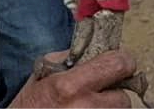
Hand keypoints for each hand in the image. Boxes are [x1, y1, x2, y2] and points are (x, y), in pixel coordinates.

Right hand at [11, 50, 139, 108]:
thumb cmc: (29, 107)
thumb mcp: (42, 73)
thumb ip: (70, 58)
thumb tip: (96, 51)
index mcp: (70, 86)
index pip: (119, 65)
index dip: (123, 61)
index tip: (120, 63)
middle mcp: (86, 108)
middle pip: (123, 97)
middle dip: (113, 94)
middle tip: (96, 94)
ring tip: (85, 108)